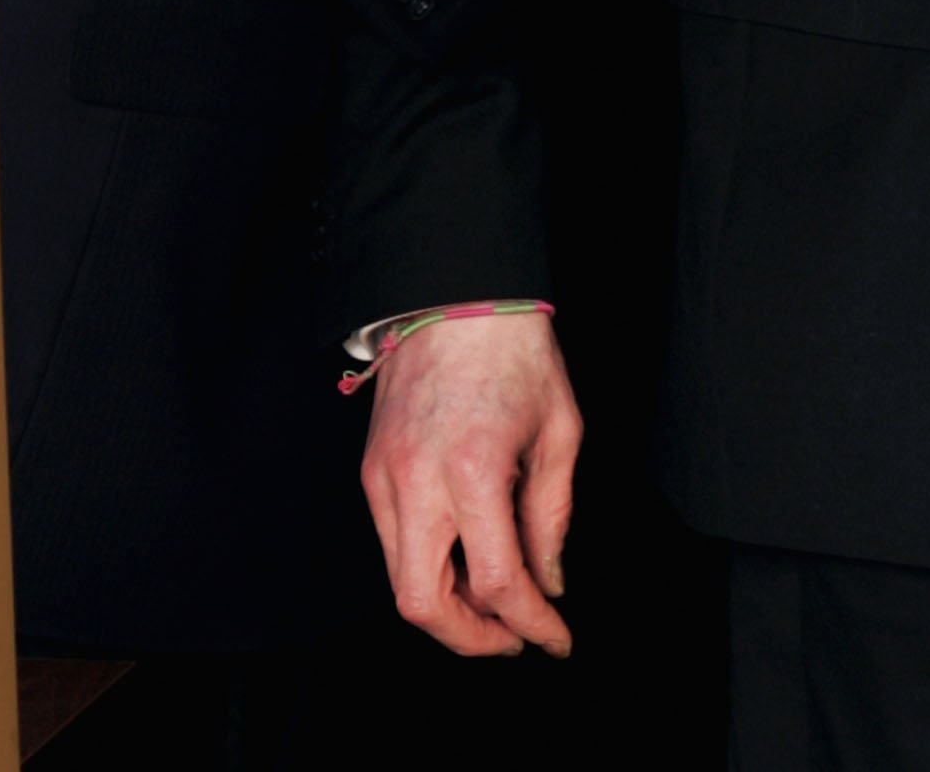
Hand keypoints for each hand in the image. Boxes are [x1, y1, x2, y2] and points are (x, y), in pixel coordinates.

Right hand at [361, 311, 580, 656]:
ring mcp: (383, 476)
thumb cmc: (515, 350)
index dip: (530, 624)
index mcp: (473, 468)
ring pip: (399, 580)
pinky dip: (426, 567)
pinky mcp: (370, 469)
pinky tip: (462, 559)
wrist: (455, 290)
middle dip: (471, 638)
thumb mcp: (559, 428)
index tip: (555, 639)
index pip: (496, 580)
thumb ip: (550, 514)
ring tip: (494, 602)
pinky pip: (392, 543)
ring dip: (446, 607)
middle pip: (423, 603)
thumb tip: (547, 582)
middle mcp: (417, 480)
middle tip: (514, 636)